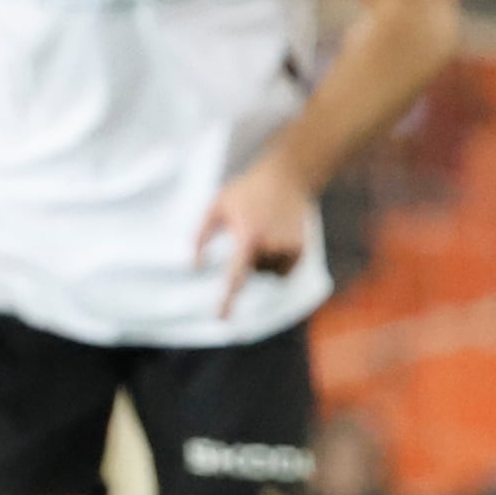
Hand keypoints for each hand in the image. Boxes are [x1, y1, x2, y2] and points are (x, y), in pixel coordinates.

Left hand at [195, 152, 315, 316]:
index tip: (222, 318)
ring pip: (266, 272)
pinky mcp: (301, 249)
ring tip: (264, 230)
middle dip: (247, 258)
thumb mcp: (215, 207)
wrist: (287, 176)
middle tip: (250, 229)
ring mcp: (290, 248)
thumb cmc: (245, 191)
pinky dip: (276, 261)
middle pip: (251, 272)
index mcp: (249, 237)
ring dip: (261, 260)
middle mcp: (272, 246)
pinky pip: (282, 270)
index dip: (228, 299)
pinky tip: (276, 237)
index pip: (235, 276)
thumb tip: (194, 265)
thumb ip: (200, 236)